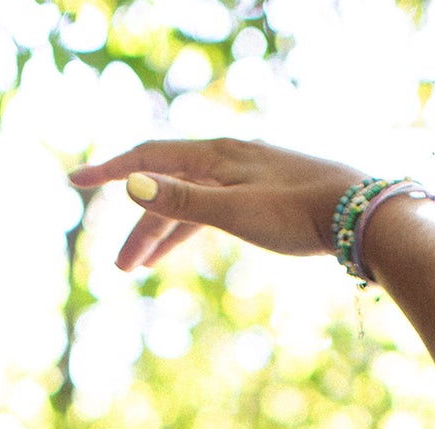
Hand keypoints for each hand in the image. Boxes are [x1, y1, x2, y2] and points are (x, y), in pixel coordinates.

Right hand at [68, 138, 364, 273]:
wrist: (359, 214)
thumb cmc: (299, 213)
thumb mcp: (233, 211)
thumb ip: (182, 200)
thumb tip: (133, 186)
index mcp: (214, 155)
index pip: (148, 158)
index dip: (109, 171)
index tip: (75, 181)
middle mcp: (226, 160)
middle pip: (166, 188)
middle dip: (139, 226)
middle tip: (119, 267)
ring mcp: (244, 178)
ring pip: (189, 204)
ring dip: (163, 235)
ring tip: (141, 268)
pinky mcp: (262, 198)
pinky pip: (211, 211)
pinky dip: (190, 231)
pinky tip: (181, 247)